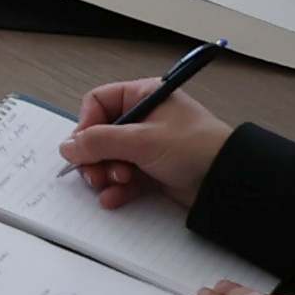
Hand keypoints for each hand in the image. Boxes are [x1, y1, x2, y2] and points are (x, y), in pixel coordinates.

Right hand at [60, 84, 231, 214]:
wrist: (227, 181)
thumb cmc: (194, 147)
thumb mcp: (142, 140)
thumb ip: (100, 142)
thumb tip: (68, 146)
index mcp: (143, 96)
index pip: (98, 102)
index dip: (86, 124)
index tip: (83, 146)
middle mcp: (144, 118)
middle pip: (100, 134)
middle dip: (95, 156)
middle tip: (96, 173)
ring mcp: (147, 145)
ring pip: (108, 158)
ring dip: (105, 174)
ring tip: (116, 183)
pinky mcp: (152, 170)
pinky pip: (123, 177)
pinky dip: (116, 188)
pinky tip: (114, 198)